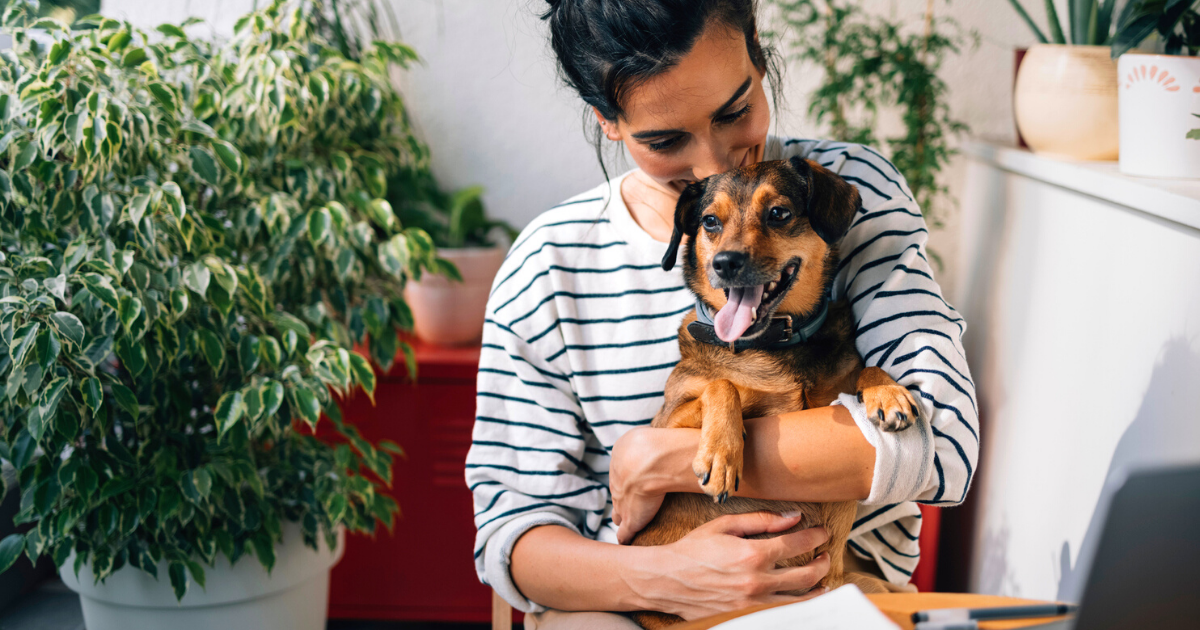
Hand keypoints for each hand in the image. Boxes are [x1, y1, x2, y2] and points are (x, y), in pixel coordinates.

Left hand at [609, 427, 696, 543]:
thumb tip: (656, 440)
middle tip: (624, 506)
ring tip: (625, 525)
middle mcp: (617, 484)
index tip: (631, 484)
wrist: (650, 462)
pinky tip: (626, 542)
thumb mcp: (639, 436)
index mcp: (619, 464)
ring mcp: (622, 504)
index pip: (620, 477)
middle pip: (617, 496)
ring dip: (622, 519)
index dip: (627, 481)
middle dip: (621, 501)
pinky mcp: (631, 521)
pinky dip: (625, 537)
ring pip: (619, 514)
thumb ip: (643, 442)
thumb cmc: (651, 445)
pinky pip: (624, 534)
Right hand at [625, 511, 831, 619]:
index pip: (797, 544)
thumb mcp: (724, 526)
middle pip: (807, 574)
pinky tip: (802, 599)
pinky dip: (797, 605)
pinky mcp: (746, 616)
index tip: (821, 532)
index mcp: (752, 554)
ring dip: (817, 588)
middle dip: (822, 562)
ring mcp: (753, 603)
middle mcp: (757, 582)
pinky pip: (782, 613)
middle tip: (825, 554)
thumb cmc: (692, 550)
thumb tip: (793, 518)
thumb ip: (761, 521)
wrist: (666, 580)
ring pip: (800, 600)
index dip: (815, 537)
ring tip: (822, 580)